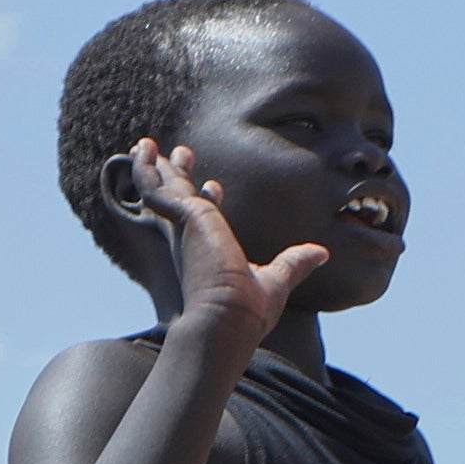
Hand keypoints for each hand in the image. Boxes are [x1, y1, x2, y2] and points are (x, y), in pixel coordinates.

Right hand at [124, 139, 321, 356]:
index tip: (214, 186)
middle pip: (179, 200)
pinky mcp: (184, 216)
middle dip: (175, 176)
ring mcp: (185, 227)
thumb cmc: (247, 310)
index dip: (208, 200)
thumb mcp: (277, 279)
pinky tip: (143, 151)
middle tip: (175, 154)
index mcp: (209, 252)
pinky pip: (155, 188)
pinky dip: (147, 170)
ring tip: (144, 145)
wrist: (228, 318)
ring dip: (153, 167)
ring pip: (162, 190)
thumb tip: (321, 253)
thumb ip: (295, 263)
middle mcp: (191, 240)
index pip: (206, 220)